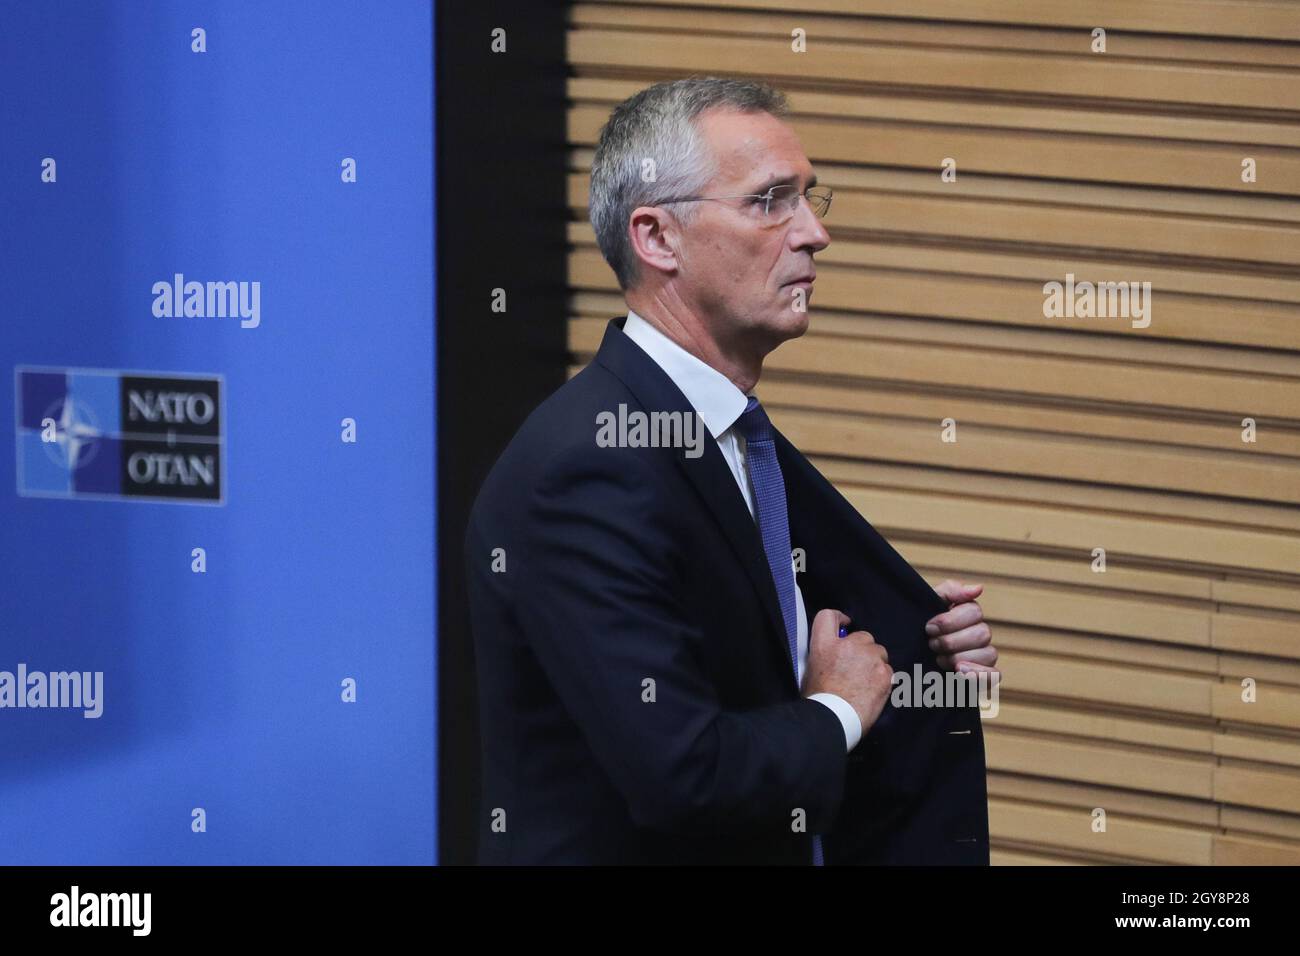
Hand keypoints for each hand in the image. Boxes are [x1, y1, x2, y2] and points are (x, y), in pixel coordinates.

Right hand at [804, 608, 894, 731]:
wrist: (833, 720)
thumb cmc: (819, 700)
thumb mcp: (811, 670)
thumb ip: (824, 654)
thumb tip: (834, 653)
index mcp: (824, 644)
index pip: (828, 616)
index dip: (839, 618)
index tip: (845, 625)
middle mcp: (848, 645)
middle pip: (863, 636)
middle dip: (862, 649)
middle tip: (856, 667)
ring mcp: (869, 658)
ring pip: (879, 652)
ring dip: (874, 663)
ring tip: (865, 682)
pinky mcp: (884, 673)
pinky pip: (888, 670)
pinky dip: (883, 678)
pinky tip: (872, 691)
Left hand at [926, 580, 998, 677]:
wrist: (907, 658)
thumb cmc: (917, 629)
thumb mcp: (927, 605)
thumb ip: (949, 591)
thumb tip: (978, 588)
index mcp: (968, 614)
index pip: (975, 611)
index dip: (950, 621)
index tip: (929, 627)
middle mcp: (979, 634)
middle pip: (983, 633)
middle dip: (952, 641)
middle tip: (932, 644)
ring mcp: (983, 656)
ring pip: (989, 654)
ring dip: (959, 657)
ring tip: (939, 659)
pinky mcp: (983, 677)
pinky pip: (995, 675)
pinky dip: (979, 674)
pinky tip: (960, 671)